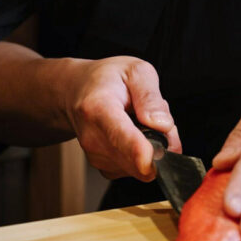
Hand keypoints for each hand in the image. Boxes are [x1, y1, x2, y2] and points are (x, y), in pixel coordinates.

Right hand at [62, 56, 181, 180]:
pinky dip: (143, 154)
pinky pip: (137, 169)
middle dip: (160, 142)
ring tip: (139, 120)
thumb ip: (150, 97)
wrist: (77, 91)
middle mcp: (92, 137)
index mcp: (99, 107)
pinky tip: (134, 133)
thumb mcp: (136, 71)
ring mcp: (96, 155)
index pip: (119, 136)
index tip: (151, 161)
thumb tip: (163, 125)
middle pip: (138, 158)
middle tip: (153, 115)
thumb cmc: (107, 79)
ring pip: (142, 165)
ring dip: (152, 146)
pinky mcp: (103, 167)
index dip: (139, 152)